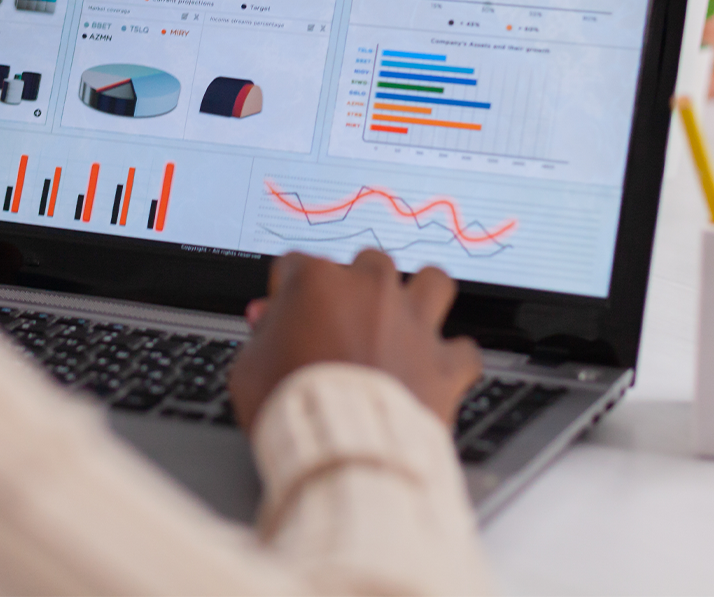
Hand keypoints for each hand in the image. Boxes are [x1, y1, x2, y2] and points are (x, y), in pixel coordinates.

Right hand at [229, 250, 481, 432]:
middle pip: (368, 262)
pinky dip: (453, 359)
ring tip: (408, 316)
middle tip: (345, 315)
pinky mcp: (443, 363)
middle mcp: (370, 290)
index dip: (285, 293)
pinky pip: (464, 350)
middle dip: (357, 284)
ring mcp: (412, 323)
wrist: (343, 450)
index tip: (282, 317)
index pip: (295, 264)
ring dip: (421, 296)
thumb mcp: (249, 368)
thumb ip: (260, 335)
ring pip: (433, 281)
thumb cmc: (292, 408)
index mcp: (318, 281)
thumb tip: (267, 321)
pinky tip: (440, 370)